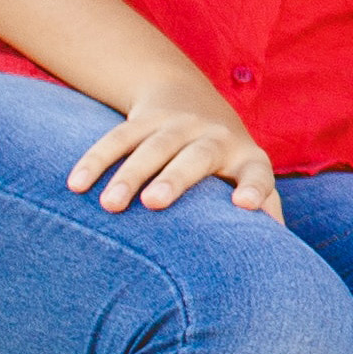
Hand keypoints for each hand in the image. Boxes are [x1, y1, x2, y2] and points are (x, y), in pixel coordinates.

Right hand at [69, 78, 283, 218]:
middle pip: (197, 155)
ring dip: (129, 174)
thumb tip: (276, 255)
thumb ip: (264, 208)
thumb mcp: (248, 176)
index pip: (257, 173)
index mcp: (247, 158)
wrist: (191, 98)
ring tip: (110, 206)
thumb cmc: (225, 160)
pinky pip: (117, 137)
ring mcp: (178, 124)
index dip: (254, 188)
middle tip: (155, 203)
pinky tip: (76, 185)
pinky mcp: (144, 119)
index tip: (244, 205)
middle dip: (176, 178)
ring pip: (153, 146)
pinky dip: (96, 160)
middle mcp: (215, 136)